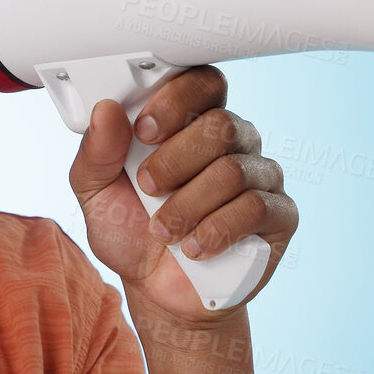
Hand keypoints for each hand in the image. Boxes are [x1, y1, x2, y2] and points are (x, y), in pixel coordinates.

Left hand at [67, 66, 297, 326]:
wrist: (157, 291)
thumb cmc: (131, 232)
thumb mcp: (96, 192)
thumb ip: (96, 152)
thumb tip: (106, 110)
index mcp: (191, 123)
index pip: (203, 82)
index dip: (177, 99)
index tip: (145, 131)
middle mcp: (233, 142)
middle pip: (221, 125)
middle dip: (174, 161)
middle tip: (148, 189)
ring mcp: (260, 176)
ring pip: (234, 170)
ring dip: (188, 205)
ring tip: (165, 231)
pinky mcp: (278, 215)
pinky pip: (256, 207)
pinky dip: (216, 230)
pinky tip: (195, 247)